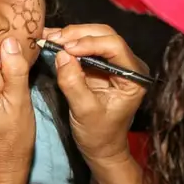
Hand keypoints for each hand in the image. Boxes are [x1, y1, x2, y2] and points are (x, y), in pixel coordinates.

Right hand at [44, 24, 147, 165]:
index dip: (89, 43)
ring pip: (94, 36)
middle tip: (53, 39)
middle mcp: (128, 64)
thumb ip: (73, 83)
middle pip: (104, 35)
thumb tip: (61, 55)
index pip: (114, 46)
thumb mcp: (84, 112)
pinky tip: (52, 42)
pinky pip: (85, 47)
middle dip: (77, 35)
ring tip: (49, 38)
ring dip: (71, 36)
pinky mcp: (101, 65)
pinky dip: (69, 43)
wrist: (102, 148)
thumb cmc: (99, 135)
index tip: (65, 49)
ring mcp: (115, 63)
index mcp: (134, 76)